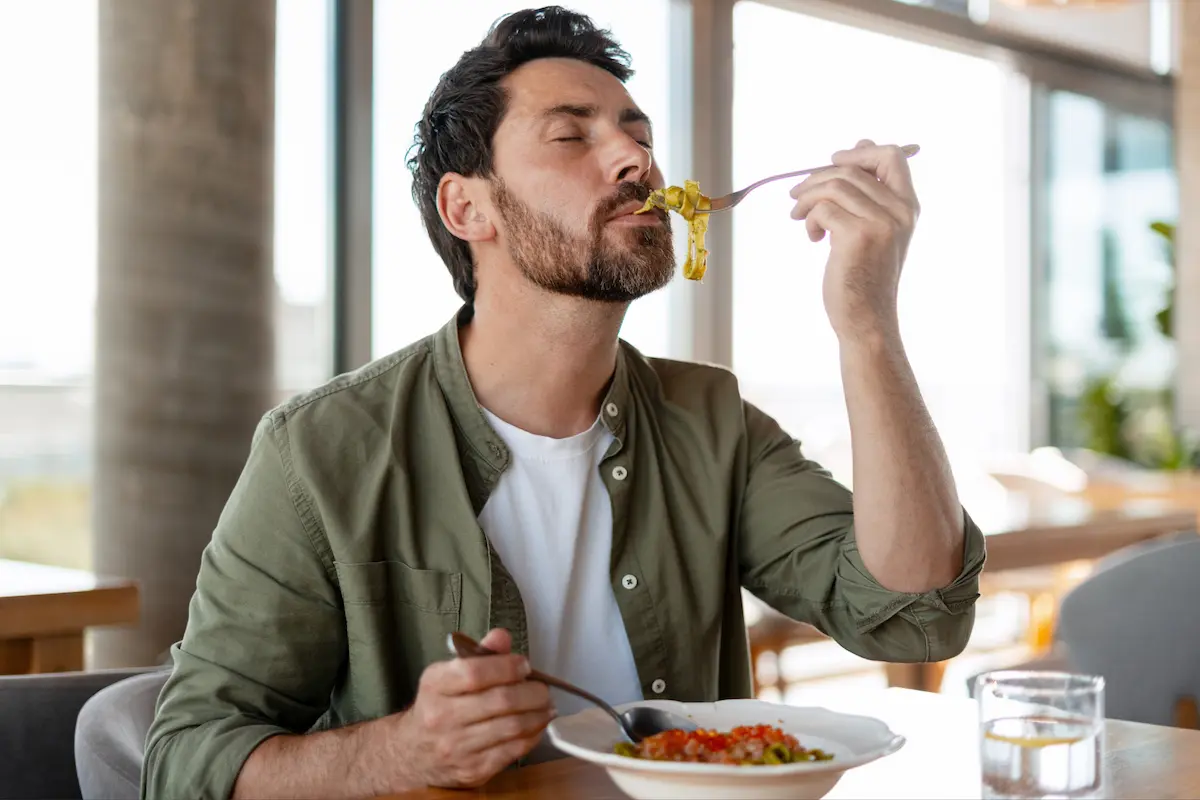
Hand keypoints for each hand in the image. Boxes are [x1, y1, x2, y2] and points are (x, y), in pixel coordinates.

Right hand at [395, 628, 554, 788]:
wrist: (413, 753)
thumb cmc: (438, 707)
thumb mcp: (448, 675)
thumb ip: (479, 655)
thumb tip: (502, 637)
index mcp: (434, 685)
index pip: (474, 672)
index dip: (507, 667)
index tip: (525, 665)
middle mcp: (441, 717)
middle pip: (500, 701)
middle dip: (532, 692)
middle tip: (543, 689)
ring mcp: (457, 747)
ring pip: (511, 727)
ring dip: (538, 715)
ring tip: (546, 706)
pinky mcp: (473, 770)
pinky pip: (513, 751)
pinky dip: (532, 735)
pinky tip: (537, 725)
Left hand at [788, 140, 918, 340]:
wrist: (866, 317)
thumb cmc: (864, 274)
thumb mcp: (874, 228)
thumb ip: (870, 191)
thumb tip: (860, 145)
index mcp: (908, 206)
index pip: (892, 155)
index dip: (859, 153)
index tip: (834, 162)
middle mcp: (900, 211)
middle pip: (853, 169)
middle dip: (817, 178)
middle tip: (798, 195)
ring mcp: (881, 223)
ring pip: (834, 186)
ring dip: (807, 198)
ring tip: (799, 217)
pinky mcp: (858, 236)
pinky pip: (823, 209)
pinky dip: (809, 220)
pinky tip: (813, 237)